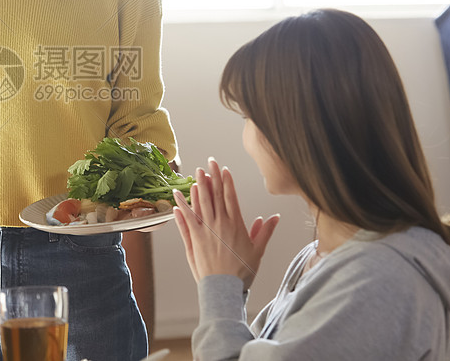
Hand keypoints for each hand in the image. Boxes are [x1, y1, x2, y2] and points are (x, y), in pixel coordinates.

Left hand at [172, 158, 278, 289]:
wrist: (224, 288)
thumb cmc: (242, 271)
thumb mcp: (257, 251)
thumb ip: (264, 232)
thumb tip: (274, 217)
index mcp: (235, 224)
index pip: (230, 197)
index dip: (226, 181)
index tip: (224, 169)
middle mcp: (219, 224)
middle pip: (214, 195)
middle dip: (212, 177)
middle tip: (209, 162)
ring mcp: (204, 231)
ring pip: (199, 204)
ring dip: (197, 187)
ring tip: (196, 174)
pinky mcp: (192, 239)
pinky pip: (185, 220)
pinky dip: (180, 208)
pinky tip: (176, 197)